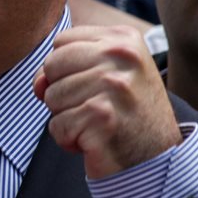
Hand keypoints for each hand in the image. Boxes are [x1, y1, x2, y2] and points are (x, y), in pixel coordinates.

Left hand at [33, 26, 181, 178]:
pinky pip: (57, 125)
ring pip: (51, 97)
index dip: (65, 69)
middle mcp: (121, 56)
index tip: (92, 86)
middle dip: (62, 92)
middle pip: (52, 65)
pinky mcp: (102, 116)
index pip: (61, 41)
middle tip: (94, 108)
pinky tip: (94, 141)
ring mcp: (112, 85)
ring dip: (67, 118)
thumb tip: (38, 83)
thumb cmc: (127, 115)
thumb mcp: (106, 74)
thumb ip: (67, 66)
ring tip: (97, 124)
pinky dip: (69, 139)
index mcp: (123, 39)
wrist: (158, 158)